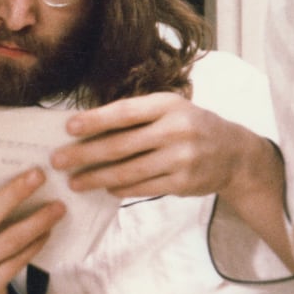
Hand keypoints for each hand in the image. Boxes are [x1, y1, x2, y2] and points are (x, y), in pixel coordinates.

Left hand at [53, 92, 258, 199]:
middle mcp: (176, 130)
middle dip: (84, 155)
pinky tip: (104, 188)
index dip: (95, 120)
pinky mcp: (183, 182)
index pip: (125, 112)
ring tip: (75, 182)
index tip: (68, 128)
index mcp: (168, 104)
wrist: (235, 153)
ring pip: (129, 171)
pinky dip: (121, 188)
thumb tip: (87, 127)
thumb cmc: (190, 125)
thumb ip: (136, 116)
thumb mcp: (170, 109)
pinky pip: (143, 188)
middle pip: (121, 145)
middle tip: (58, 161)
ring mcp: (181, 158)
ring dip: (96, 178)